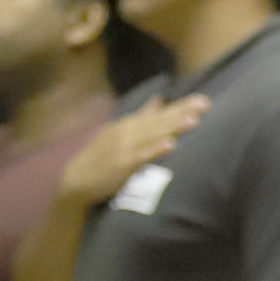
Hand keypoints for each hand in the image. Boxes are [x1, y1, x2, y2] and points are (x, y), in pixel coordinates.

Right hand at [60, 93, 209, 207]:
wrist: (76, 180)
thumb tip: (159, 100)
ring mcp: (124, 147)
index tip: (202, 100)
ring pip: (152, 135)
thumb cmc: (102, 157)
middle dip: (182, 112)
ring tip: (193, 120)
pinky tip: (171, 144)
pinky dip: (155, 149)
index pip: (159, 113)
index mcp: (129, 124)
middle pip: (159, 121)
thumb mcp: (120, 132)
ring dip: (172, 127)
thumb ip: (142, 117)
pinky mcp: (121, 164)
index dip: (180, 106)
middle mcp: (127, 131)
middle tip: (204, 104)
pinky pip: (141, 156)